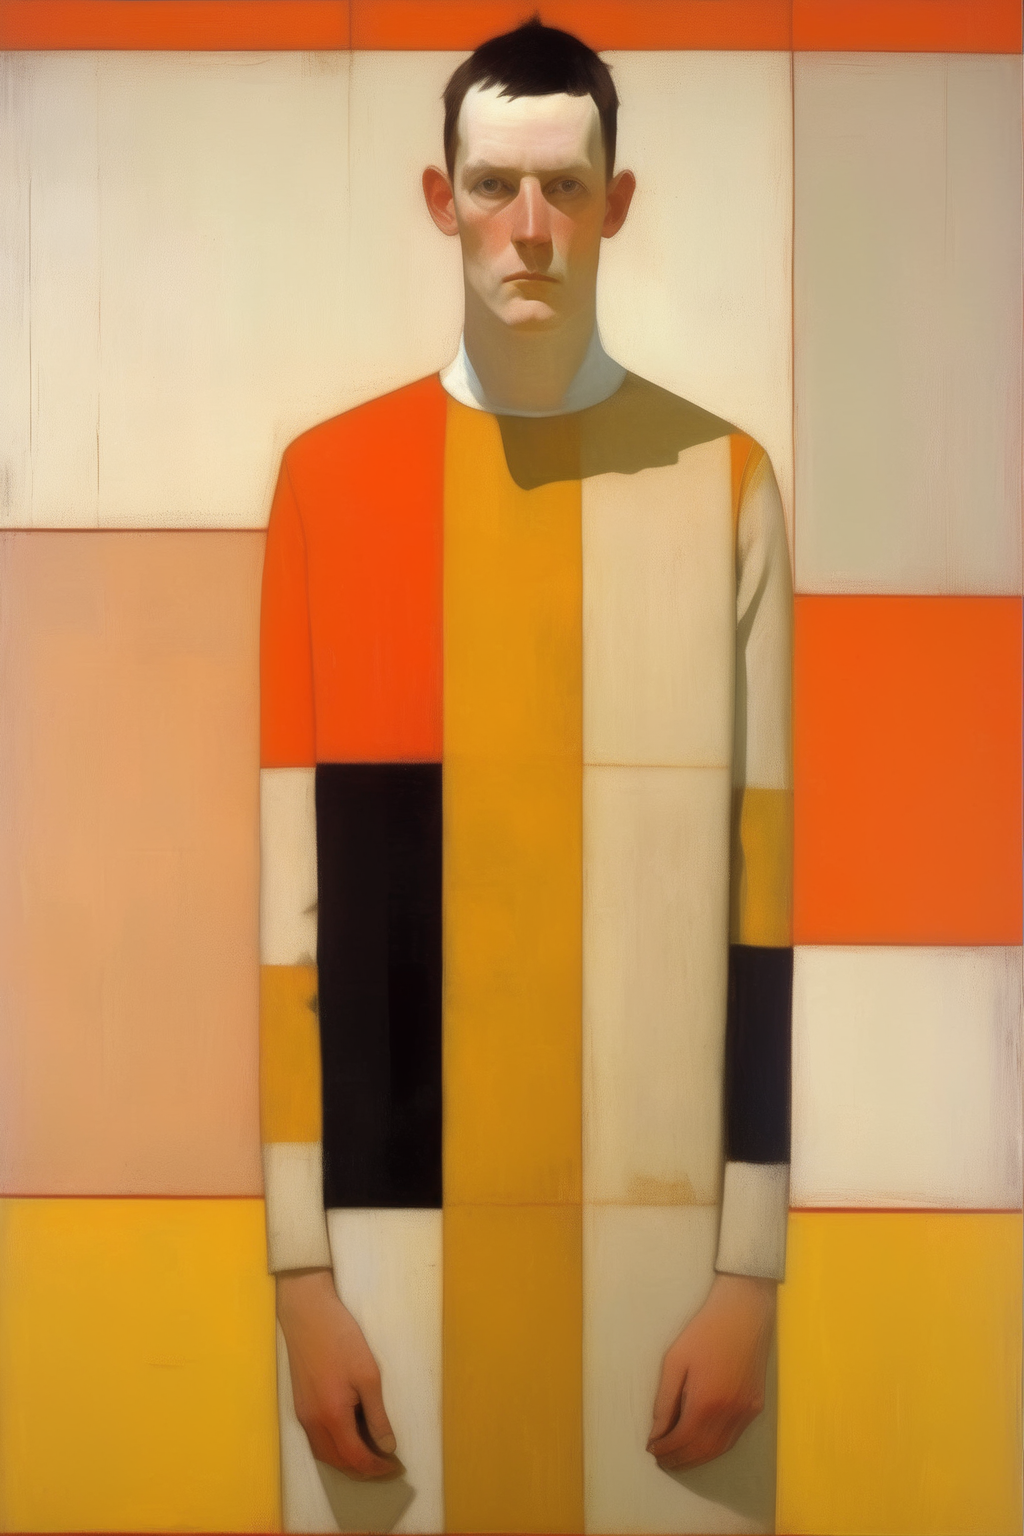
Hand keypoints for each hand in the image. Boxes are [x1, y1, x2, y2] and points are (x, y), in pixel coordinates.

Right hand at [276, 1267, 401, 1480]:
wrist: (307, 1314)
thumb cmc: (341, 1339)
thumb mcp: (368, 1376)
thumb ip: (377, 1416)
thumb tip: (387, 1447)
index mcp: (332, 1416)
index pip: (356, 1458)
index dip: (377, 1468)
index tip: (396, 1467)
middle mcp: (312, 1423)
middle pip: (338, 1462)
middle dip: (363, 1470)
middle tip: (386, 1465)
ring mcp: (302, 1415)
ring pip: (324, 1454)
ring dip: (347, 1461)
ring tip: (371, 1455)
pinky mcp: (299, 1405)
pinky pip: (317, 1440)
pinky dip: (334, 1448)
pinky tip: (349, 1437)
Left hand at [647, 1272, 774, 1471]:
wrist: (743, 1313)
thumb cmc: (704, 1332)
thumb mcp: (675, 1361)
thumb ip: (664, 1401)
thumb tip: (657, 1432)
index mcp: (706, 1402)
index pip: (681, 1440)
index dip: (665, 1449)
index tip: (651, 1449)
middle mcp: (729, 1414)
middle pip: (701, 1451)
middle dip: (679, 1459)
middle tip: (662, 1459)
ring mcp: (746, 1412)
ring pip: (719, 1449)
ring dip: (697, 1458)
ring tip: (678, 1457)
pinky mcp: (755, 1406)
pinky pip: (733, 1438)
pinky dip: (715, 1447)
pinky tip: (702, 1444)